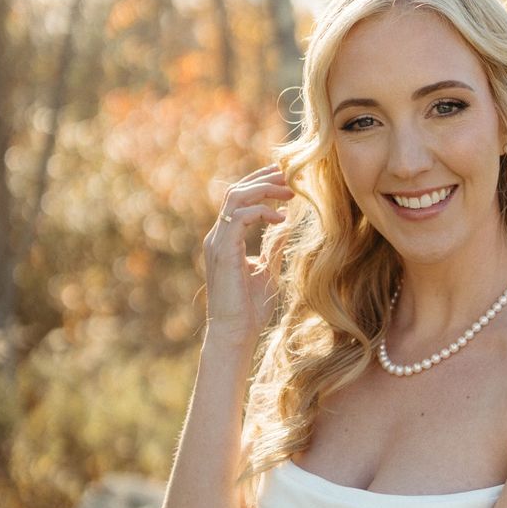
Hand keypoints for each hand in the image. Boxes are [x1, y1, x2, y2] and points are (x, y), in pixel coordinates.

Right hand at [202, 163, 293, 347]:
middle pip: (236, 191)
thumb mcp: (266, 271)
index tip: (285, 179)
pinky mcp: (223, 251)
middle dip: (263, 179)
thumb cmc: (249, 309)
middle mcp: (218, 236)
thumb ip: (271, 248)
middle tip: (289, 175)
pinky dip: (262, 212)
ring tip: (289, 192)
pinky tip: (281, 219)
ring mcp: (217, 242)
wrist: (235, 332)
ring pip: (236, 198)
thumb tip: (284, 228)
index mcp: (225, 240)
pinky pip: (240, 218)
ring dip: (264, 189)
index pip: (239, 200)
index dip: (260, 184)